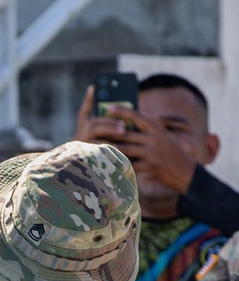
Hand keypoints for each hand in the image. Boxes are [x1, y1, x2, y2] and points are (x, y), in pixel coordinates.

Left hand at [74, 86, 194, 193]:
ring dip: (110, 150)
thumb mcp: (164, 136)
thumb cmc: (173, 153)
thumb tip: (131, 125)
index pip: (136, 115)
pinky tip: (108, 165)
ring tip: (97, 149)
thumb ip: (149, 131)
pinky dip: (119, 164)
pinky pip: (130, 164)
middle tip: (95, 134)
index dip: (121, 111)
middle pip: (126, 134)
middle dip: (110, 135)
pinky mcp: (150, 166)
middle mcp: (154, 137)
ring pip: (125, 149)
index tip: (108, 108)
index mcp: (157, 127)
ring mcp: (152, 152)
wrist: (186, 172)